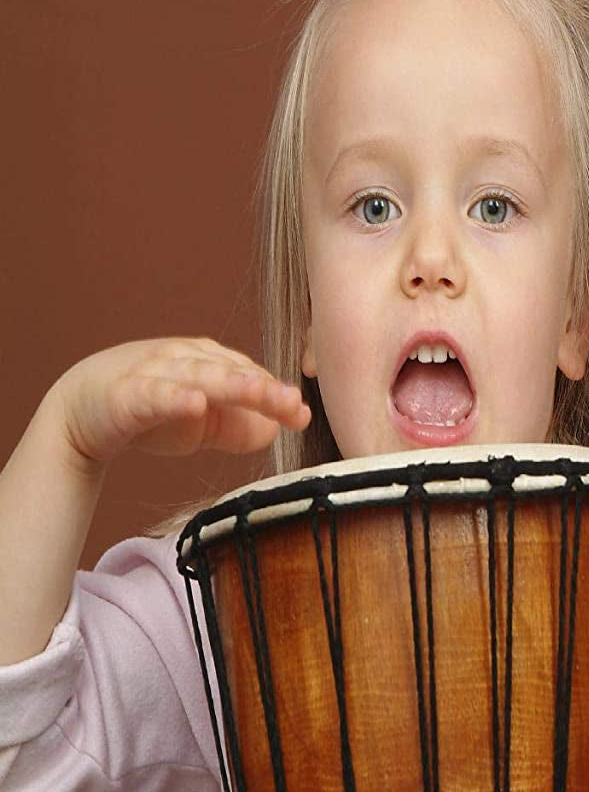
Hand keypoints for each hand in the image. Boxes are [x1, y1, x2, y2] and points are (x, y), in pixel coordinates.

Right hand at [49, 337, 310, 473]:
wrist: (82, 406)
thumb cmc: (151, 409)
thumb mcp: (202, 423)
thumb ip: (238, 428)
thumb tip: (275, 432)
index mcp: (211, 362)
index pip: (251, 376)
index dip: (277, 396)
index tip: (304, 416)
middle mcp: (187, 358)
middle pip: (232, 371)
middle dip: (264, 387)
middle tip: (295, 404)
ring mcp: (156, 372)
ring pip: (198, 376)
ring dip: (230, 383)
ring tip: (259, 393)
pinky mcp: (127, 394)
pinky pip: (154, 394)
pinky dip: (174, 398)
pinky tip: (194, 404)